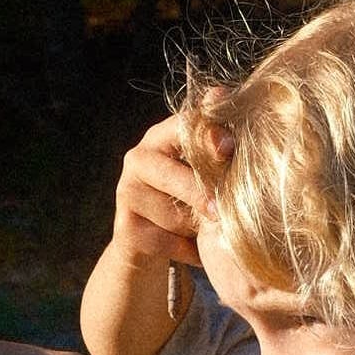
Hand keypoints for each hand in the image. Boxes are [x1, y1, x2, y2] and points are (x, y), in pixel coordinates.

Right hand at [106, 99, 237, 269]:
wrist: (150, 243)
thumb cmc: (188, 200)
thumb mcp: (203, 173)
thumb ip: (214, 145)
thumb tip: (225, 104)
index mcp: (161, 137)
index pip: (183, 126)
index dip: (207, 135)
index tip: (228, 146)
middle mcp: (138, 158)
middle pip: (175, 173)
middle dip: (200, 192)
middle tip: (220, 208)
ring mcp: (127, 191)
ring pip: (174, 212)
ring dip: (197, 227)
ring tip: (206, 230)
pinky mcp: (126, 227)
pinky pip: (167, 240)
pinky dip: (188, 250)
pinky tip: (194, 249)